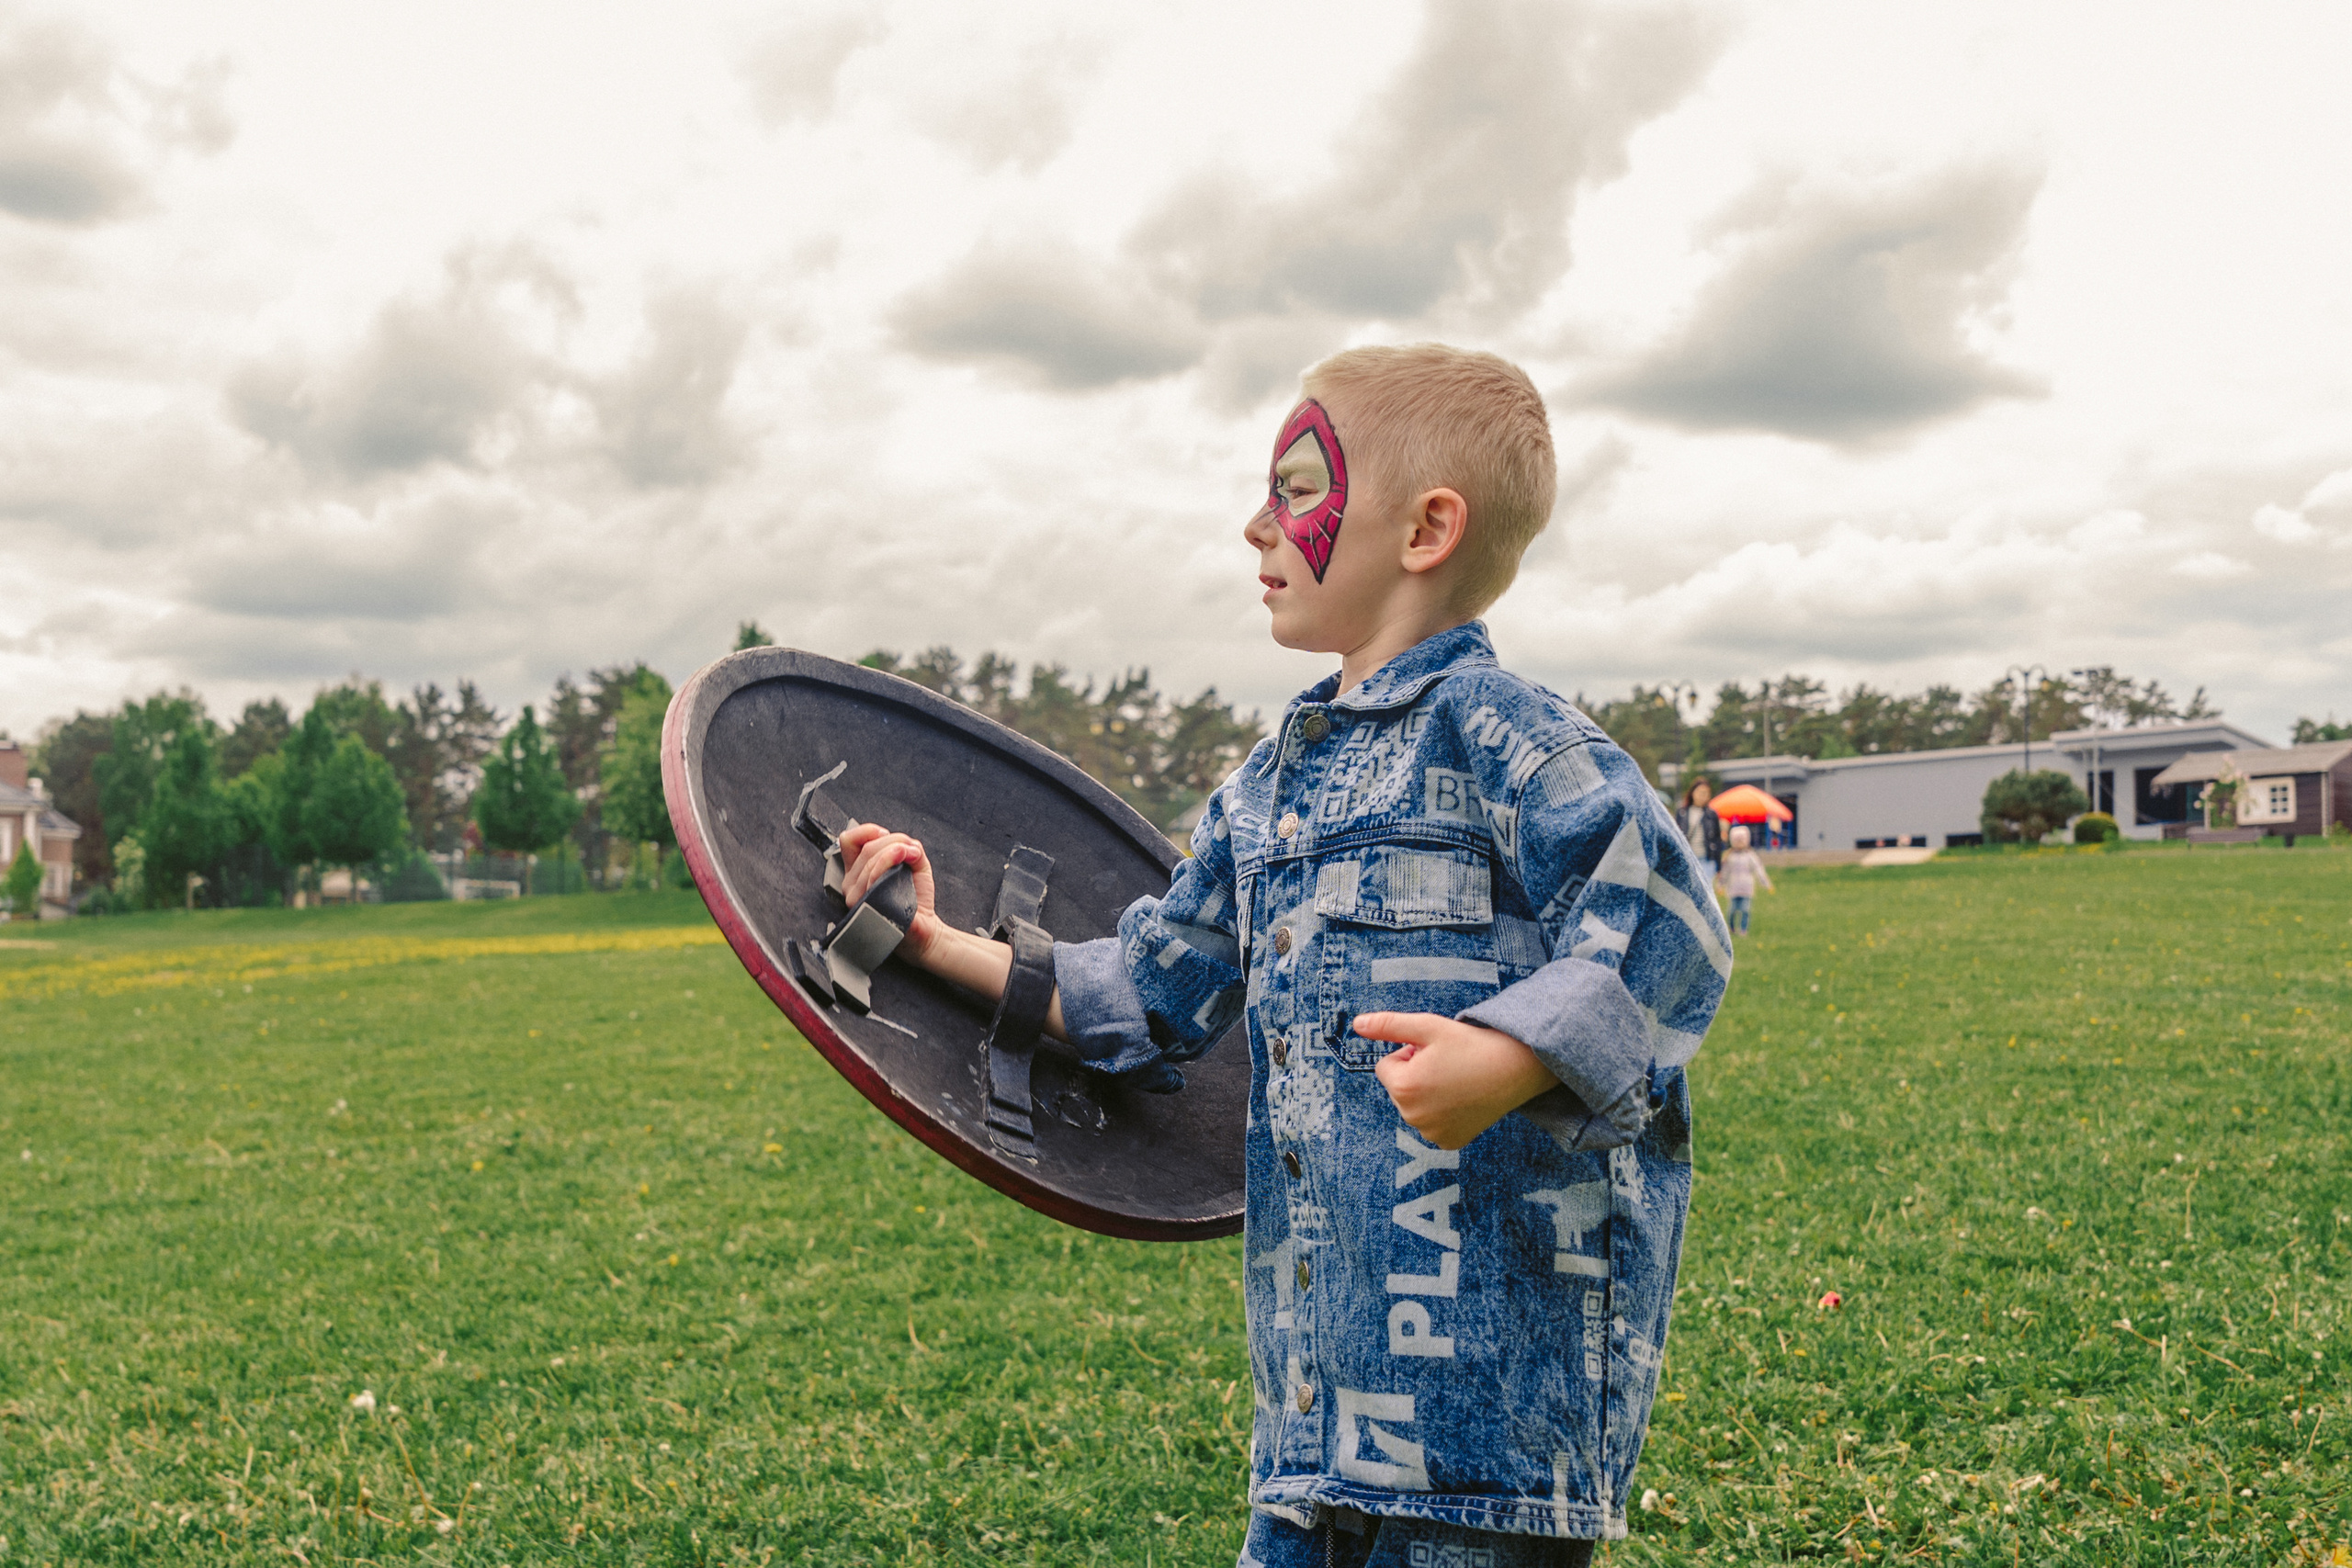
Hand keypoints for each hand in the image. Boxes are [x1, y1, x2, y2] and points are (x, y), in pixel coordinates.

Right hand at [838, 822, 945, 963]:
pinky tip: (904, 871)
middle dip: (894, 841)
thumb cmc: (915, 899)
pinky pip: (874, 877)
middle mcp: (851, 884)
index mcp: (857, 872)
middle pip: (867, 847)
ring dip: (896, 851)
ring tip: (912, 858)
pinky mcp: (866, 907)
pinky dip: (892, 864)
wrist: (924, 928)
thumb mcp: (912, 863)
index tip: (886, 835)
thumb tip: (905, 843)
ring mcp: (857, 897)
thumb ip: (906, 846)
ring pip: (870, 860)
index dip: (868, 831)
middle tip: (910, 850)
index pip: (848, 840)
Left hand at [1361, 1012, 1558, 1150]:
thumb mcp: (1427, 1027)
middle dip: (1416, 1074)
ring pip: (1415, 1106)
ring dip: (1428, 1093)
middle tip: (1448, 1065)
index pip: (1386, 1066)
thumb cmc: (1470, 1044)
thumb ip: (1388, 1025)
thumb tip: (1357, 1024)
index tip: (1435, 1052)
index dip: (1409, 1054)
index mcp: (1403, 1088)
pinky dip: (1443, 1111)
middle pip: (1399, 1088)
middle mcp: (1413, 1117)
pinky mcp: (1449, 1142)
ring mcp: (1432, 1134)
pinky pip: (1432, 1123)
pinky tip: (1464, 1099)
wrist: (1515, 1069)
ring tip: (1458, 1080)